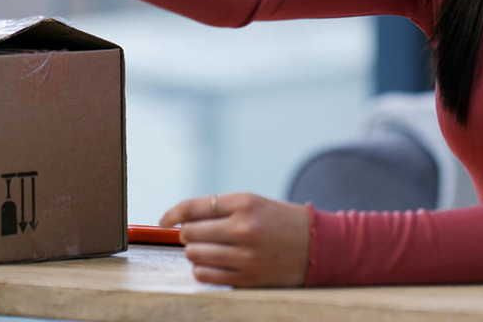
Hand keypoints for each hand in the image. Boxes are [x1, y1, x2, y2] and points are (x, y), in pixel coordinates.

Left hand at [158, 192, 309, 287]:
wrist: (317, 245)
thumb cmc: (281, 222)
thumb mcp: (255, 203)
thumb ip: (221, 209)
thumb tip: (182, 219)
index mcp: (246, 203)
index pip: (195, 207)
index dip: (174, 213)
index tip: (165, 219)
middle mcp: (244, 228)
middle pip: (191, 232)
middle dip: (186, 233)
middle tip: (193, 234)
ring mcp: (245, 256)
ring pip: (195, 254)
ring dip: (193, 252)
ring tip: (204, 249)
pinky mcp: (246, 278)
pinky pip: (206, 275)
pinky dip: (201, 269)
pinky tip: (209, 264)